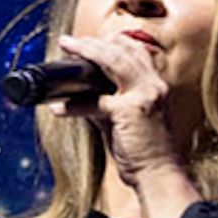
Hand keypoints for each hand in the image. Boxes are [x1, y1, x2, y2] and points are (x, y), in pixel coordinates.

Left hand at [49, 33, 185, 185]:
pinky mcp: (130, 112)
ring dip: (85, 53)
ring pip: (112, 62)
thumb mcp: (127, 120)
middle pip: (122, 51)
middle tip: (69, 42)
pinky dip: (74, 104)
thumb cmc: (143, 152)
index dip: (112, 42)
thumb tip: (79, 97)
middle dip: (93, 43)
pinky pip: (94, 101)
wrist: (159, 176)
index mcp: (155, 86)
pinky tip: (58, 108)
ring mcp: (144, 96)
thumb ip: (106, 104)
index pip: (136, 52)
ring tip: (66, 50)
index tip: (89, 41)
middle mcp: (153, 86)